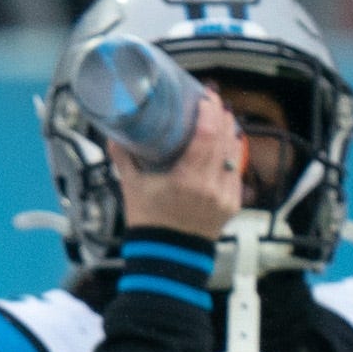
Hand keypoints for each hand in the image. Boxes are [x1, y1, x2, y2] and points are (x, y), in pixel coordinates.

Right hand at [114, 91, 244, 241]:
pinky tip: (226, 143)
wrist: (166, 255)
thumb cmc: (148, 222)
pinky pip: (237, 169)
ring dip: (230, 131)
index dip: (209, 111)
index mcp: (186, 180)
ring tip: (221, 117)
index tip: (205, 97)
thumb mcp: (132, 187)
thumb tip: (115, 134)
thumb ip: (124, 159)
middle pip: (225, 138)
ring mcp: (225, 194)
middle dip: (221, 115)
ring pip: (236, 152)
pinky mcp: (233, 202)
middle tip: (212, 101)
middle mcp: (210, 186)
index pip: (207, 135)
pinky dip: (233, 153)